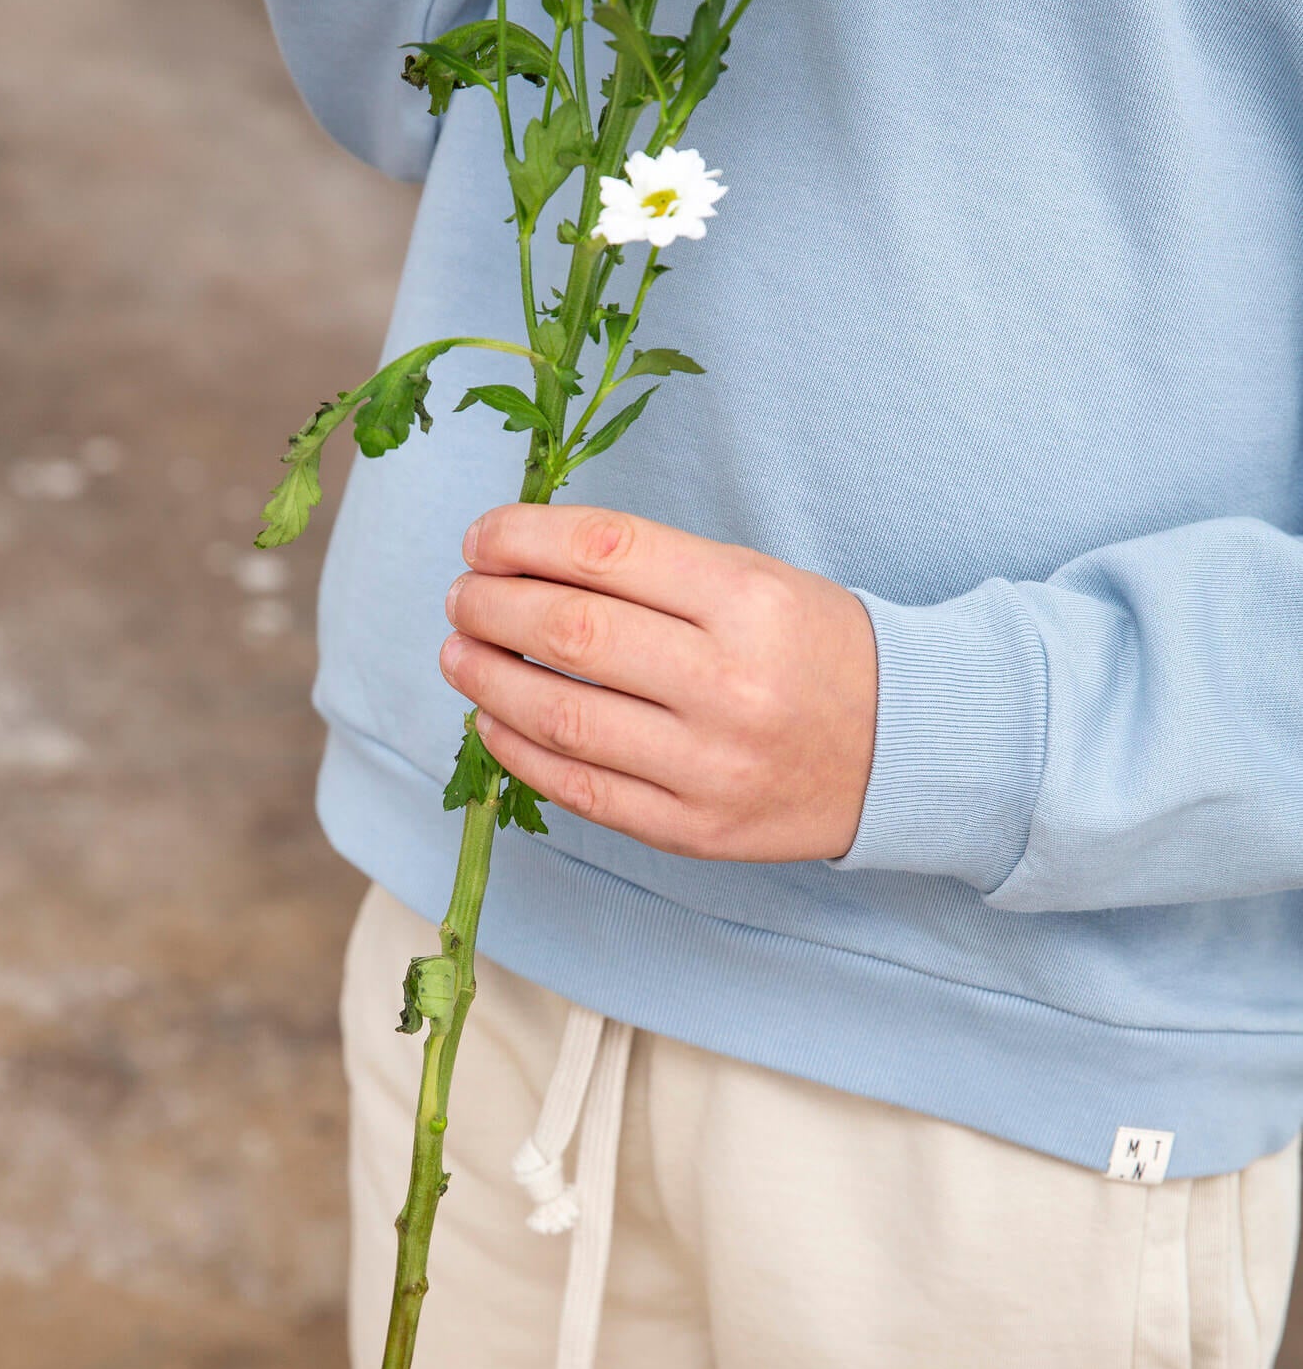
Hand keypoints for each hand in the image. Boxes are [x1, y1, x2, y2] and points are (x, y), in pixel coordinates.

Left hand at [438, 504, 878, 860]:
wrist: (906, 749)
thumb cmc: (815, 649)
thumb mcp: (755, 579)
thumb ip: (651, 570)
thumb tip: (525, 560)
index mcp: (748, 599)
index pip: (604, 551)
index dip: (522, 538)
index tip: (482, 540)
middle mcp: (728, 682)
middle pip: (572, 632)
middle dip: (492, 606)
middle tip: (461, 597)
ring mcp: (710, 765)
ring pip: (563, 716)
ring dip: (489, 679)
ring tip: (461, 653)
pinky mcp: (694, 830)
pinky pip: (582, 790)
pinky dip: (521, 751)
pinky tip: (494, 721)